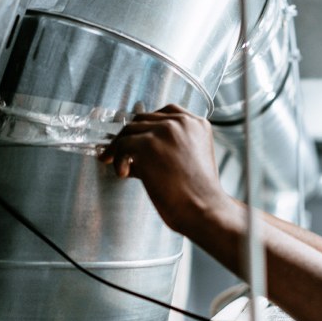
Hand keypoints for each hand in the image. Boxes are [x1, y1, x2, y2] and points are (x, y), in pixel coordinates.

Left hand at [98, 104, 232, 233]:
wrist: (203, 208)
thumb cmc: (197, 193)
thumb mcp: (191, 159)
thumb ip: (169, 147)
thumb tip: (135, 153)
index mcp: (196, 124)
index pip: (165, 112)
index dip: (148, 126)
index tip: (139, 137)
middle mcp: (182, 122)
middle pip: (144, 119)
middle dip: (131, 136)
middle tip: (120, 154)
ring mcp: (165, 130)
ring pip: (130, 130)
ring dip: (120, 148)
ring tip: (121, 168)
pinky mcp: (148, 144)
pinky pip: (123, 145)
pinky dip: (118, 159)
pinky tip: (123, 173)